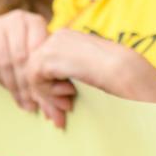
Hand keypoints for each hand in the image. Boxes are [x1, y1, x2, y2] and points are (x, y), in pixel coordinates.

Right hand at [0, 10, 49, 112]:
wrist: (9, 39)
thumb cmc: (36, 53)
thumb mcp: (45, 61)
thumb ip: (49, 83)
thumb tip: (54, 117)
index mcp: (35, 21)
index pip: (37, 51)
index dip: (40, 76)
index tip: (44, 95)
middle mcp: (16, 18)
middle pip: (20, 58)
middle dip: (26, 85)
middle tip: (32, 105)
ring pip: (4, 61)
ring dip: (13, 85)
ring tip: (22, 102)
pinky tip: (7, 86)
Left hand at [24, 29, 155, 127]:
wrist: (122, 69)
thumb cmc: (115, 74)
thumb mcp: (87, 73)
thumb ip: (68, 78)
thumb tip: (49, 101)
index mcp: (70, 38)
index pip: (48, 65)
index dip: (51, 90)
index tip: (62, 109)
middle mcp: (58, 36)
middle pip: (37, 71)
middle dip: (47, 98)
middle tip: (57, 119)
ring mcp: (51, 44)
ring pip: (33, 76)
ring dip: (48, 97)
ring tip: (67, 107)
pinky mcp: (46, 55)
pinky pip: (35, 79)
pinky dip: (48, 92)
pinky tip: (68, 94)